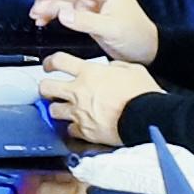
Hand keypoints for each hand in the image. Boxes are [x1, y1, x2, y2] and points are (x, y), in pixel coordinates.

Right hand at [28, 0, 159, 64]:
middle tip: (36, 9)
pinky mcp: (89, 13)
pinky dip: (55, 14)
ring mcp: (93, 2)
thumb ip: (85, 21)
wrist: (147, 50)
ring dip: (49, 5)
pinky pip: (67, 9)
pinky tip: (45, 20)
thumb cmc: (136, 37)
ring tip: (37, 17)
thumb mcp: (111, 29)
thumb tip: (62, 14)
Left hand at [42, 53, 156, 148]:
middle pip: (46, 87)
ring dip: (58, 109)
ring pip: (53, 110)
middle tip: (50, 89)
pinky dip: (73, 128)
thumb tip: (109, 68)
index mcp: (89, 73)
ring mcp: (79, 112)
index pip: (58, 61)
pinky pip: (70, 129)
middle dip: (46, 88)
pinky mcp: (84, 131)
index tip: (50, 66)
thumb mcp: (132, 69)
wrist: (147, 118)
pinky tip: (80, 125)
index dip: (50, 62)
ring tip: (65, 109)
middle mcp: (79, 91)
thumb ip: (115, 67)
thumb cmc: (142, 94)